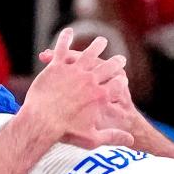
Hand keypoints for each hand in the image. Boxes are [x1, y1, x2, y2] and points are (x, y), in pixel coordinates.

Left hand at [29, 29, 133, 149]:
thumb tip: (131, 141)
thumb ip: (113, 137)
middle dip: (116, 62)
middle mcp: (90, 80)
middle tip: (120, 58)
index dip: (121, 82)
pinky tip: (69, 32)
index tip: (124, 80)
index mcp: (100, 95)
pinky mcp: (56, 67)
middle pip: (108, 67)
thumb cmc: (66, 132)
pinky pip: (61, 49)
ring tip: (102, 41)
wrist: (42, 122)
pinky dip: (65, 39)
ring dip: (97, 46)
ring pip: (88, 54)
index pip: (118, 85)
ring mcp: (74, 71)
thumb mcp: (92, 139)